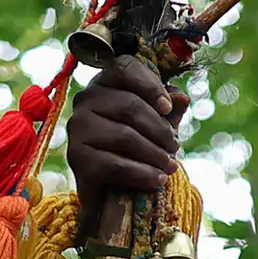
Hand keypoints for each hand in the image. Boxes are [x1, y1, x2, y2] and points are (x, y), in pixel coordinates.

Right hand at [62, 52, 184, 201]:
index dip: (150, 85)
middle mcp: (85, 100)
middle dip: (160, 129)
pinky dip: (143, 174)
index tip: (168, 108)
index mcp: (104, 83)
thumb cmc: (135, 149)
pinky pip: (116, 164)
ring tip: (169, 166)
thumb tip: (181, 98)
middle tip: (174, 147)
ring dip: (155, 154)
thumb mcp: (157, 125)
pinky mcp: (77, 157)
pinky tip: (157, 180)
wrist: (109, 191)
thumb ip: (169, 109)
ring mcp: (77, 128)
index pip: (125, 67)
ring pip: (125, 136)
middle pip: (130, 105)